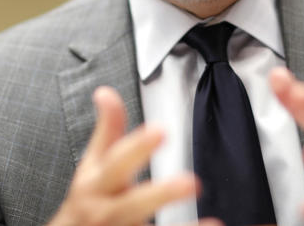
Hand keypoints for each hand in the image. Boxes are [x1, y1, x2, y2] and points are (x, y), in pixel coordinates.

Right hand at [48, 86, 219, 225]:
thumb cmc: (87, 200)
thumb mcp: (91, 166)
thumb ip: (106, 131)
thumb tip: (106, 91)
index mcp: (96, 185)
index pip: (117, 163)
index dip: (137, 147)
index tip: (160, 130)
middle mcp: (106, 212)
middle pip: (133, 204)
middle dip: (161, 194)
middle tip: (193, 183)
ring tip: (215, 225)